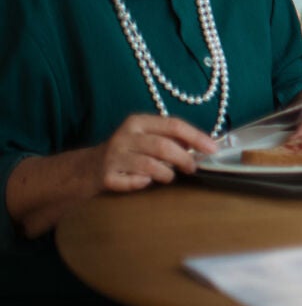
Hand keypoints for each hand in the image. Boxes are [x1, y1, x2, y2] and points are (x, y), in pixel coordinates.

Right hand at [90, 114, 217, 192]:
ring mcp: (113, 156)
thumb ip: (169, 138)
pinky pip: (134, 182)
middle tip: (192, 168)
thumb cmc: (126, 152)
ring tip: (168, 176)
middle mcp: (125, 135)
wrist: (85, 168)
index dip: (196, 137)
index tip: (212, 148)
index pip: (173, 125)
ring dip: (166, 174)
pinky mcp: (106, 176)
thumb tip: (201, 146)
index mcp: (138, 122)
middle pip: (163, 146)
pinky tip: (144, 181)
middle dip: (184, 159)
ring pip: (150, 165)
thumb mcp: (144, 137)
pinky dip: (144, 184)